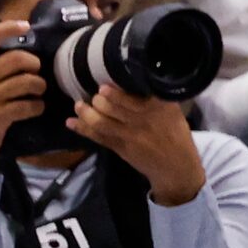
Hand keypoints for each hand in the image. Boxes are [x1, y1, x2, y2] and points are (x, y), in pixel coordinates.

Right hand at [0, 22, 44, 175]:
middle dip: (35, 65)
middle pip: (17, 58)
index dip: (8, 28)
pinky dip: (37, 106)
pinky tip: (35, 108)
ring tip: (38, 91)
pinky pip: (27, 105)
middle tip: (37, 73)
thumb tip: (25, 42)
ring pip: (26, 81)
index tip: (26, 26)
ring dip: (40, 86)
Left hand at [69, 86, 204, 204]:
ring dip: (87, 113)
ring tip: (78, 105)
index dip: (115, 94)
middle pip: (114, 109)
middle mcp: (142, 120)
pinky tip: (71, 122)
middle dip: (99, 101)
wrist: (174, 165)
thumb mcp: (173, 111)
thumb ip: (157, 98)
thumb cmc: (176, 134)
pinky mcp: (119, 148)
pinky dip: (83, 129)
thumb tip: (137, 81)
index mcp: (158, 108)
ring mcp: (129, 135)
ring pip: (103, 123)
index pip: (134, 98)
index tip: (103, 87)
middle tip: (93, 95)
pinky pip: (98, 137)